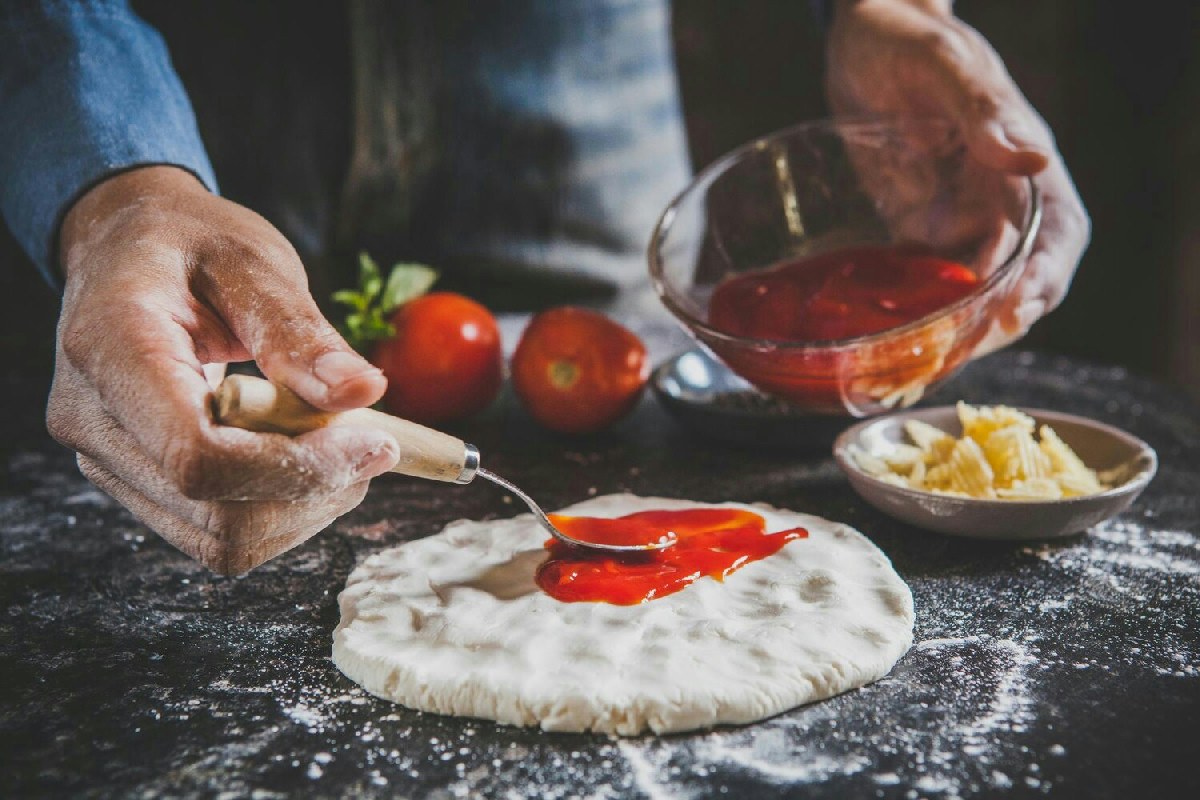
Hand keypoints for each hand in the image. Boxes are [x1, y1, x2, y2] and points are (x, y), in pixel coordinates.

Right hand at [47, 166, 398, 573]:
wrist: (128, 248)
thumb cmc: (189, 245)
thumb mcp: (252, 264)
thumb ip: (301, 333)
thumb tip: (363, 392)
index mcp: (111, 351)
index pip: (197, 457)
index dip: (296, 468)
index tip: (373, 442)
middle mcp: (92, 421)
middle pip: (215, 513)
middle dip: (313, 490)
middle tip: (372, 441)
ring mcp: (106, 461)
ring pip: (222, 539)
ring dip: (303, 507)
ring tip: (339, 444)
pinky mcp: (134, 483)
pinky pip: (216, 532)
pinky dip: (280, 509)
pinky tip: (305, 457)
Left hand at [826, 0, 1089, 346]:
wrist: (860, 42)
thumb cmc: (908, 42)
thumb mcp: (945, 66)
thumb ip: (984, 111)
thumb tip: (1031, 161)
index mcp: (1024, 167)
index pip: (1057, 238)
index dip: (1043, 280)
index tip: (1017, 311)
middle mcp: (998, 203)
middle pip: (1018, 282)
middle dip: (995, 325)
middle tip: (953, 355)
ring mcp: (956, 221)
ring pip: (973, 294)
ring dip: (955, 332)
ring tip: (919, 366)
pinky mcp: (914, 231)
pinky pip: (925, 285)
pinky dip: (916, 317)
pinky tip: (888, 344)